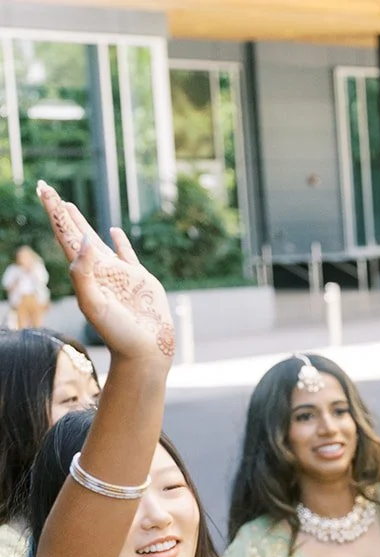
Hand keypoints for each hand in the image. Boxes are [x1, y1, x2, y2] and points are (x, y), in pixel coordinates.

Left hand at [38, 181, 173, 360]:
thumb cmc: (118, 333)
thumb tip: (85, 239)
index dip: (54, 213)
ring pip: (96, 240)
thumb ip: (85, 272)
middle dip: (60, 213)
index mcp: (84, 273)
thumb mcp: (93, 304)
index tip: (43, 191)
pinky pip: (126, 254)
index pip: (64, 236)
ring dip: (82, 223)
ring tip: (69, 206)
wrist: (145, 351)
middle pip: (74, 234)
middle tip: (46, 190)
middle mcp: (98, 270)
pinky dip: (120, 241)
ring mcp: (119, 273)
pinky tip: (114, 230)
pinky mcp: (140, 279)